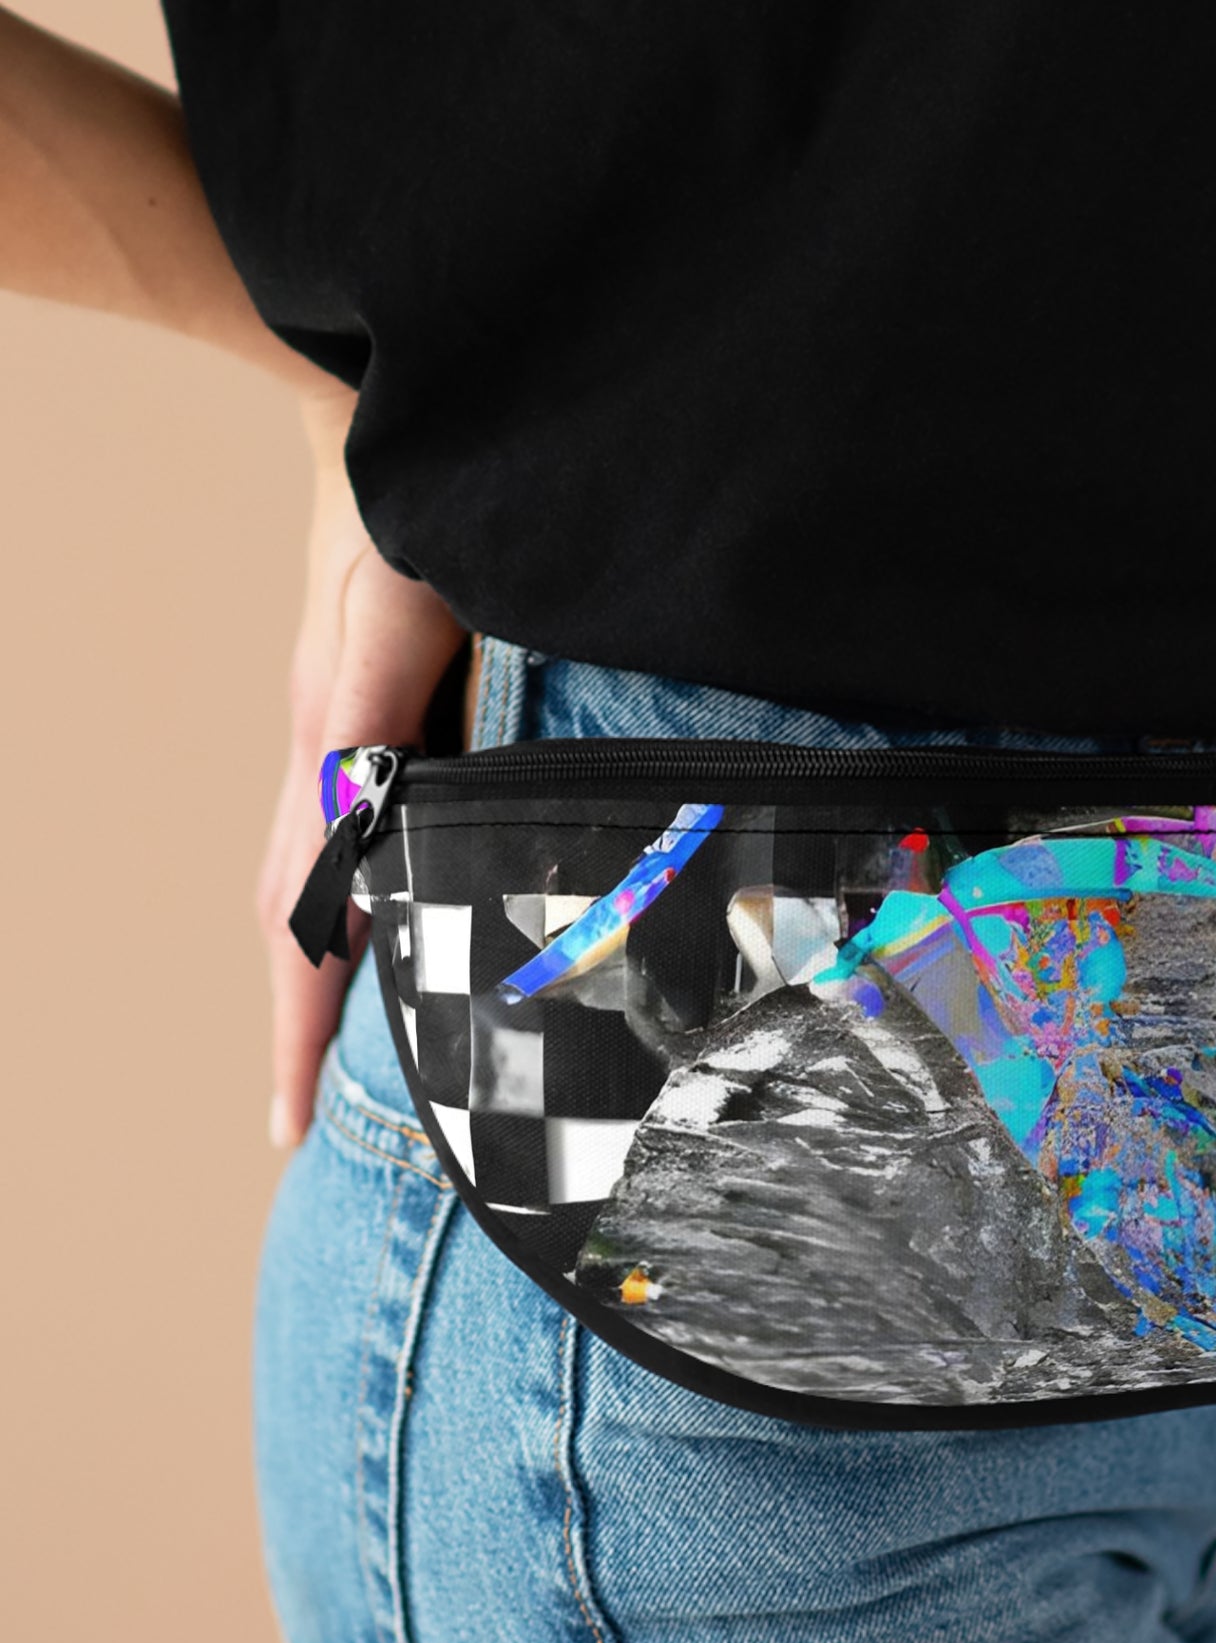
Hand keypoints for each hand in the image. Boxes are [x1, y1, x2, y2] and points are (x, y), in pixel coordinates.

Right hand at [258, 389, 467, 1147]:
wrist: (387, 418)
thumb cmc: (400, 503)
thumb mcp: (397, 605)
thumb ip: (375, 712)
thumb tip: (357, 834)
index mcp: (330, 752)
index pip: (297, 918)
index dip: (297, 1024)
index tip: (286, 1122)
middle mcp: (330, 758)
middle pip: (293, 918)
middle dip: (299, 1022)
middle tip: (303, 1119)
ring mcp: (348, 737)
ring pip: (321, 881)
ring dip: (327, 970)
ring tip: (343, 1056)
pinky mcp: (379, 713)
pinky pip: (359, 832)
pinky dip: (365, 900)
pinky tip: (399, 925)